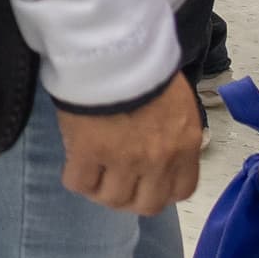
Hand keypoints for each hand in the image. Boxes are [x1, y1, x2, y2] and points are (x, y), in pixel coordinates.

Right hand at [59, 74, 204, 214]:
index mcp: (184, 146)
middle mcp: (159, 161)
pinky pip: (80, 182)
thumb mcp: (176, 103)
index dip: (161, 191)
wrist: (116, 53)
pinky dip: (76, 178)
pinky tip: (74, 164)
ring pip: (112, 198)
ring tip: (92, 174)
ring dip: (101, 190)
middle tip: (115, 183)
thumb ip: (172, 131)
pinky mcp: (90, 154)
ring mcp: (124, 161)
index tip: (146, 182)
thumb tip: (156, 141)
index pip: (180, 190)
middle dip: (130, 198)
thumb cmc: (147, 67)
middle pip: (146, 204)